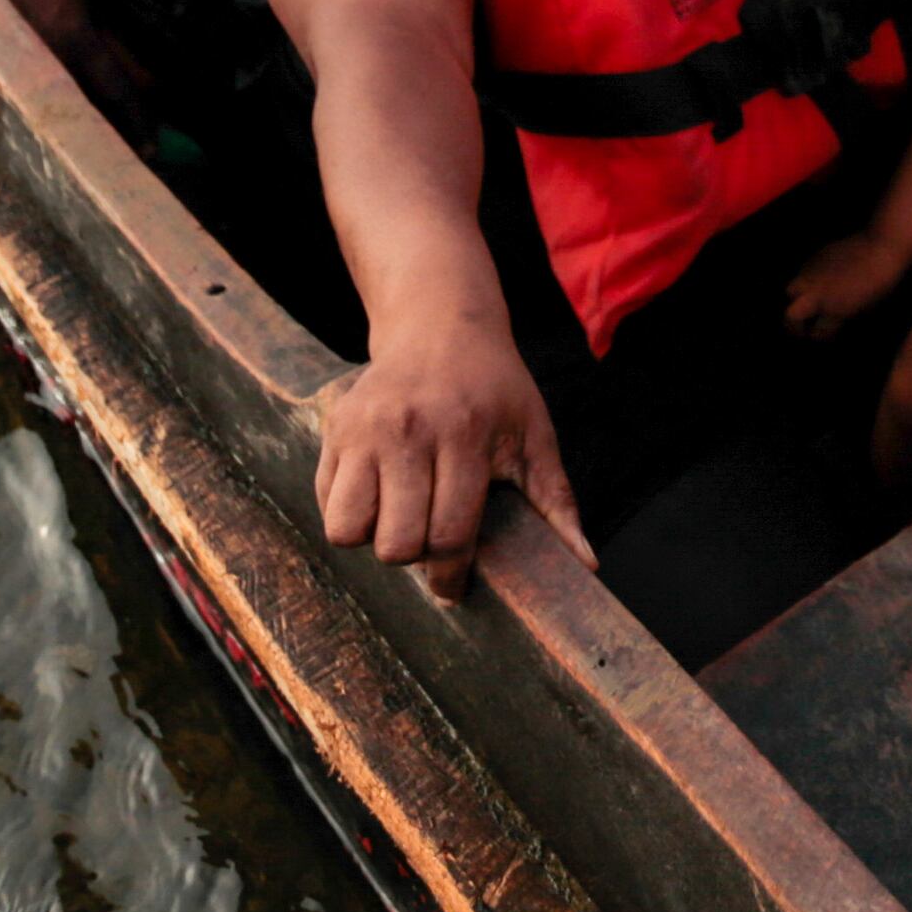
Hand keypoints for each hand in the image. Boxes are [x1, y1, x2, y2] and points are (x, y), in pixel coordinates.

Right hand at [312, 308, 589, 603]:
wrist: (440, 326)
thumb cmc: (495, 388)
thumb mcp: (535, 435)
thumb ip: (557, 503)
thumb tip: (585, 564)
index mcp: (464, 436)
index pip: (449, 535)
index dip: (452, 575)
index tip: (454, 585)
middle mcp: (409, 431)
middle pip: (397, 543)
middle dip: (416, 556)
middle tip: (429, 536)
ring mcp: (365, 429)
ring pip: (347, 529)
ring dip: (374, 537)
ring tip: (400, 516)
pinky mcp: (337, 428)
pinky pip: (326, 503)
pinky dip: (349, 514)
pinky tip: (379, 495)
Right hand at [784, 228, 911, 338]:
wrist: (880, 247)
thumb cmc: (880, 281)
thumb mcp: (864, 307)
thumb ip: (843, 316)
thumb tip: (832, 319)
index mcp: (834, 310)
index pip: (817, 333)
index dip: (820, 336)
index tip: (822, 335)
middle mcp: (818, 293)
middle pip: (790, 315)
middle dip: (793, 324)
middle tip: (802, 327)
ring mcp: (812, 273)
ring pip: (790, 290)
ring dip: (796, 299)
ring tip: (807, 300)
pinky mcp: (815, 257)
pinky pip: (802, 272)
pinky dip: (806, 280)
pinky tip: (819, 280)